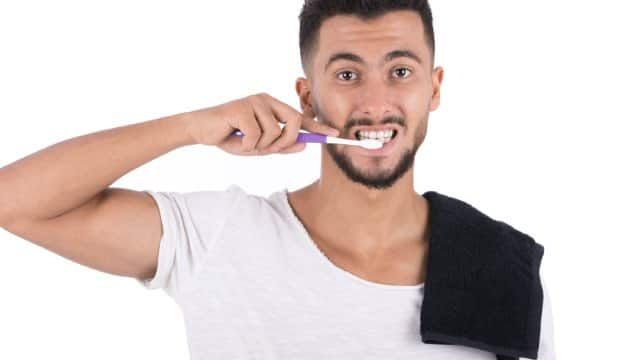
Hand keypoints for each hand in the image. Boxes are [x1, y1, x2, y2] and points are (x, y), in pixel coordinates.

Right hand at [185, 93, 339, 155]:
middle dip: (285, 142)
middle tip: (267, 149)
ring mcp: (254, 101)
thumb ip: (281, 146)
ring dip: (260, 147)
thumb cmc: (230, 136)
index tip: (334, 134)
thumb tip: (304, 146)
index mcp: (271, 106)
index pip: (300, 117)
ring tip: (244, 144)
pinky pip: (256, 136)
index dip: (318, 127)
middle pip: (294, 122)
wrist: (200, 130)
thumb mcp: (258, 146)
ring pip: (274, 133)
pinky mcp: (242, 107)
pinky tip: (234, 139)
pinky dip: (246, 146)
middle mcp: (265, 100)